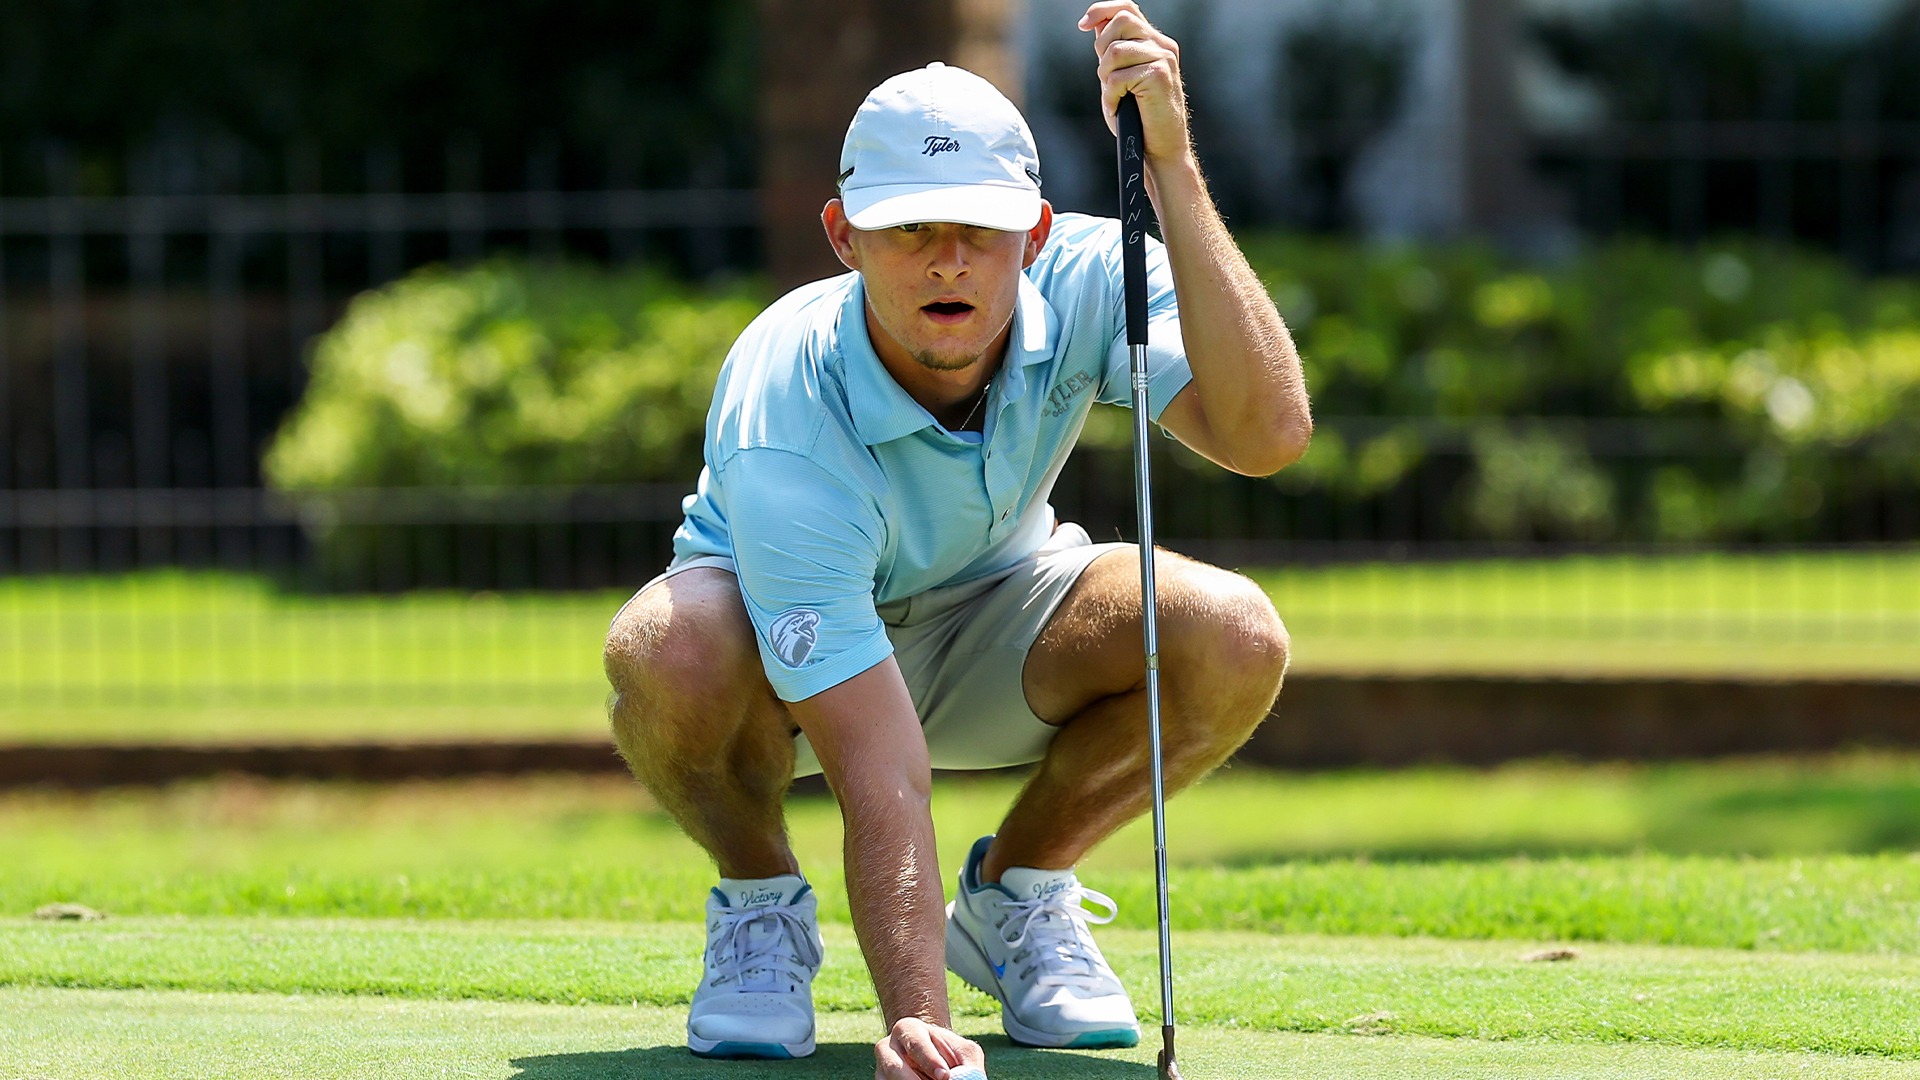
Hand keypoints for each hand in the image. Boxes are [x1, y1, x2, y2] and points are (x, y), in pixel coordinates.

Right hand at [873, 1016, 985, 1079]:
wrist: (930, 1057)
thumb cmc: (949, 1053)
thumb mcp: (964, 1052)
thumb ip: (968, 1064)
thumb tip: (970, 1078)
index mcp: (908, 1029)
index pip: (916, 1044)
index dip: (930, 1061)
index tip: (944, 1075)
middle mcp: (887, 1047)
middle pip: (894, 1067)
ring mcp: (880, 1069)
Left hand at [1078, 1, 1191, 164]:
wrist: (1160, 147)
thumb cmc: (1139, 117)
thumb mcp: (1121, 77)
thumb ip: (1113, 51)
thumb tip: (1095, 24)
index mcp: (1155, 43)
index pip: (1127, 8)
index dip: (1102, 10)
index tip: (1082, 24)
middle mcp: (1163, 46)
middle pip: (1120, 21)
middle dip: (1102, 48)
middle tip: (1106, 76)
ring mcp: (1163, 58)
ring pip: (1115, 51)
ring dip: (1105, 77)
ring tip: (1115, 96)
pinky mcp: (1159, 75)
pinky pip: (1118, 77)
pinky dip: (1110, 96)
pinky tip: (1117, 107)